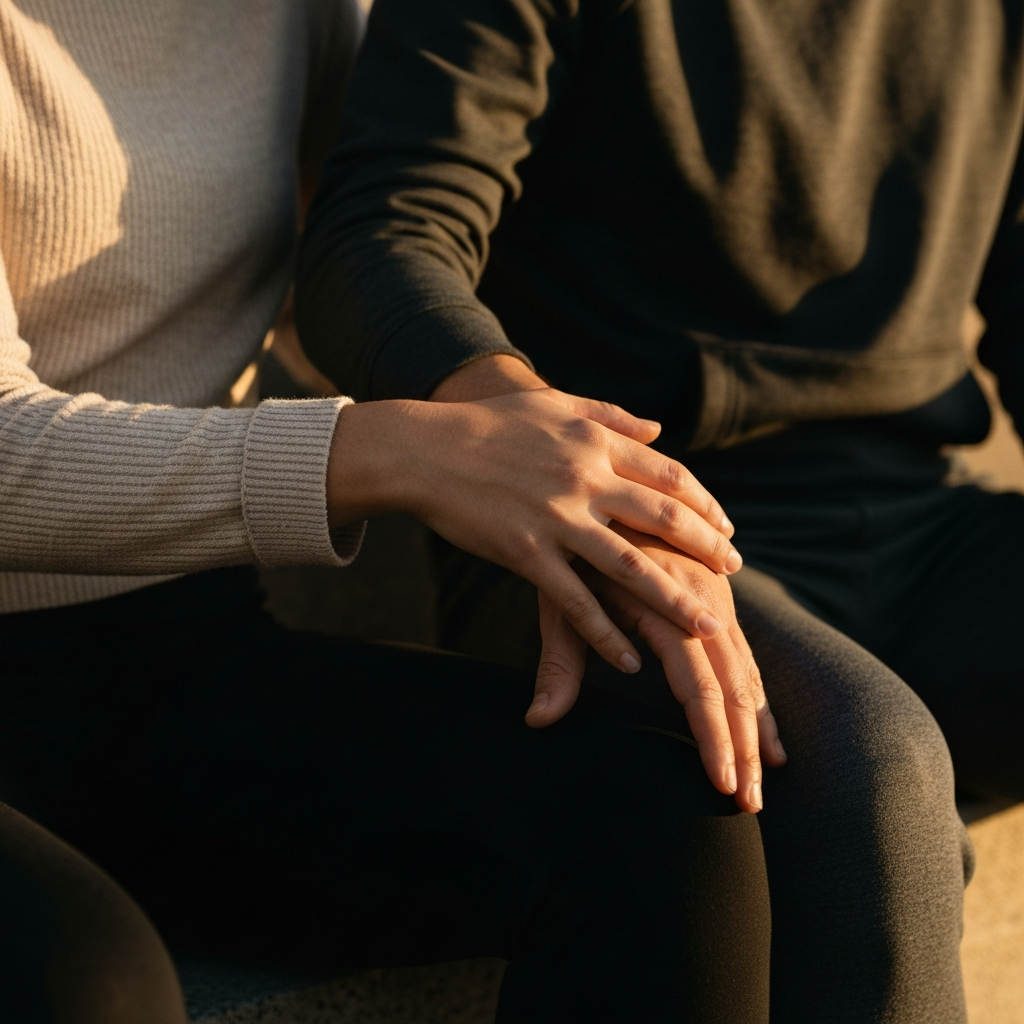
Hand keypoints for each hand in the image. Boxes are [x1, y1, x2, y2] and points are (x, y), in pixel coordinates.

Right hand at [327, 388, 741, 674]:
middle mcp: (584, 477)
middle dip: (707, 547)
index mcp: (594, 442)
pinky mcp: (526, 551)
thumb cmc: (488, 425)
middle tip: (734, 572)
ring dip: (674, 599)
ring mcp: (556, 517)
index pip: (669, 475)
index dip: (704, 504)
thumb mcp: (554, 406)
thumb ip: (610, 416)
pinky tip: (630, 659)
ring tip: (707, 626)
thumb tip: (659, 427)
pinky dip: (606, 633)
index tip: (726, 527)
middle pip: (663, 517)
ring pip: (630, 565)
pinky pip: (575, 600)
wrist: (424, 448)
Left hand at [528, 527, 785, 812]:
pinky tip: (771, 736)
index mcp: (669, 604)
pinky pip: (745, 657)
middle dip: (743, 747)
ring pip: (746, 674)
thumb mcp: (563, 599)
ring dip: (758, 729)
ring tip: (767, 780)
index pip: (700, 685)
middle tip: (749, 804)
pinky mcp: (718, 600)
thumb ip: (560, 661)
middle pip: (734, 687)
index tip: (722, 784)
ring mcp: (716, 600)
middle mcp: (703, 602)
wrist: (606, 490)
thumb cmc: (573, 548)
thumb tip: (538, 720)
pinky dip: (759, 698)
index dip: (712, 737)